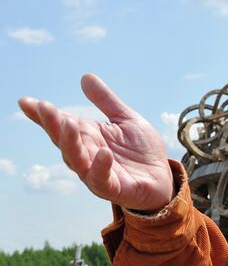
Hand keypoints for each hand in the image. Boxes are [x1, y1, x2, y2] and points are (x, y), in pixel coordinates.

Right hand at [18, 73, 173, 211]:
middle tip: (44, 107)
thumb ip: (107, 101)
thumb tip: (85, 76)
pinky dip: (100, 167)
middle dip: (53, 124)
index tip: (26, 102)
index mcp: (88, 137)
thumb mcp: (127, 120)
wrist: (162, 178)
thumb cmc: (142, 151)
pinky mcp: (114, 188)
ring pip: (77, 160)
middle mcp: (87, 155)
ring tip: (69, 123)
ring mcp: (97, 173)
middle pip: (64, 141)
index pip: (61, 124)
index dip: (43, 115)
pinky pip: (102, 180)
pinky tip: (103, 152)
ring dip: (70, 143)